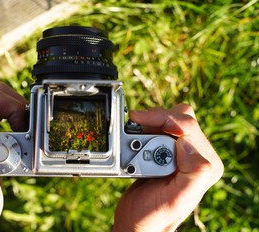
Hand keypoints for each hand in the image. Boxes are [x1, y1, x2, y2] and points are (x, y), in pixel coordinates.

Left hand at [0, 82, 26, 231]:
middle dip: (22, 112)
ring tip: (26, 144)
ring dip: (24, 120)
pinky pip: (12, 118)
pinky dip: (25, 127)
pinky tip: (25, 146)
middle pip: (2, 96)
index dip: (15, 109)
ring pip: (8, 104)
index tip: (23, 133)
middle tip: (28, 136)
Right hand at [113, 104, 223, 231]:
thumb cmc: (154, 215)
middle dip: (153, 120)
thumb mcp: (176, 199)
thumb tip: (186, 142)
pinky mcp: (166, 150)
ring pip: (168, 119)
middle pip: (179, 117)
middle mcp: (196, 155)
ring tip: (133, 141)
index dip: (163, 118)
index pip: (188, 125)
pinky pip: (157, 128)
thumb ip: (194, 172)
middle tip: (133, 131)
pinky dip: (142, 129)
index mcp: (206, 163)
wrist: (137, 221)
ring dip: (147, 125)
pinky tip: (134, 142)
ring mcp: (181, 151)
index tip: (137, 120)